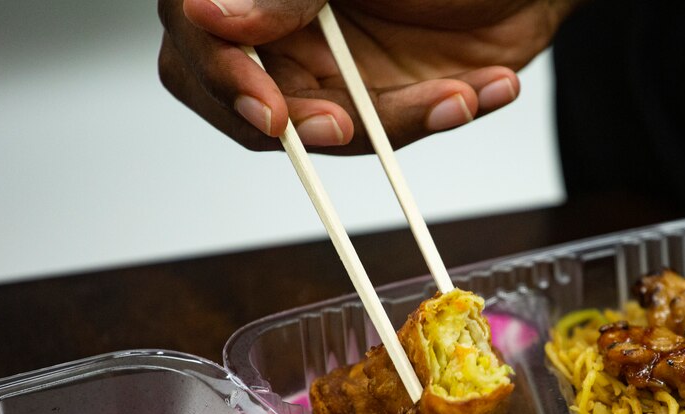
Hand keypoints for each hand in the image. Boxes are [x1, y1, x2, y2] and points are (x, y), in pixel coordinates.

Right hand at [158, 0, 577, 153]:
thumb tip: (206, 14)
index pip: (198, 40)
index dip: (224, 81)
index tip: (268, 111)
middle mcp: (282, 27)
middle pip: (255, 104)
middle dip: (309, 123)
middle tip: (346, 125)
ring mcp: (332, 66)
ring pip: (336, 128)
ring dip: (401, 118)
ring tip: (459, 95)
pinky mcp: (386, 96)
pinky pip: (400, 128)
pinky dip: (446, 115)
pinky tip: (486, 89)